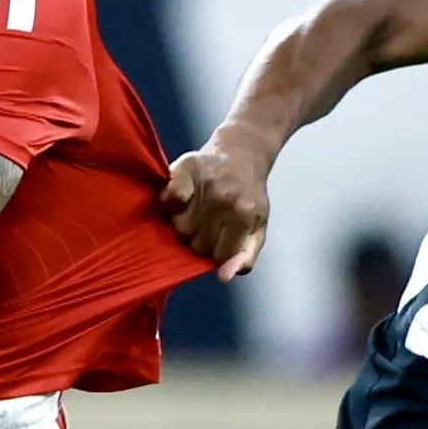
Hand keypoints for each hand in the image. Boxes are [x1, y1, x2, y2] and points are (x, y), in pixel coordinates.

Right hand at [163, 135, 273, 278]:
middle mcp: (225, 199)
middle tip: (208, 224)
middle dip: (200, 240)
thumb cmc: (249, 194)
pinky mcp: (185, 168)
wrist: (243, 151)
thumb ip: (246, 256)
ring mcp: (204, 183)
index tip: (221, 240)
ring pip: (180, 228)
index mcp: (245, 215)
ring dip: (184, 225)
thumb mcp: (258, 226)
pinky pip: (169, 200)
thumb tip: (224, 277)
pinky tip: (182, 200)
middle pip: (197, 244)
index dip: (217, 253)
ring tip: (195, 212)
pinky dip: (170, 204)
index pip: (218, 257)